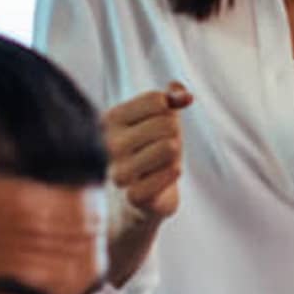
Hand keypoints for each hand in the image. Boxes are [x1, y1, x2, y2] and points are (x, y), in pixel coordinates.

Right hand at [101, 84, 189, 236]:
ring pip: (170, 147)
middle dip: (174, 134)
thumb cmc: (150, 150)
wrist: (138, 198)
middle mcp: (109, 144)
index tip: (159, 124)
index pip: (157, 100)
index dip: (169, 111)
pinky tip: (163, 177)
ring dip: (175, 156)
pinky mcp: (134, 196)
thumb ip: (173, 97)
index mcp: (110, 119)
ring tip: (161, 163)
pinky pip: (171, 172)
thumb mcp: (161, 117)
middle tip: (162, 148)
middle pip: (167, 123)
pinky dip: (174, 173)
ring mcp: (119, 171)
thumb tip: (184, 95)